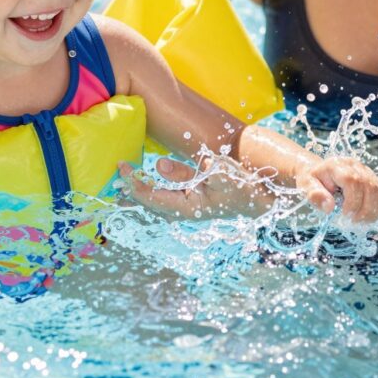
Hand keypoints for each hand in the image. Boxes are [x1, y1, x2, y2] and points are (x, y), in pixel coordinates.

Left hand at [119, 158, 269, 218]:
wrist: (259, 200)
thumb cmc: (241, 188)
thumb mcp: (217, 174)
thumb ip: (186, 171)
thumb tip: (158, 165)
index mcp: (186, 208)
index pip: (150, 197)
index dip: (133, 183)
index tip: (122, 166)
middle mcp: (182, 212)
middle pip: (148, 202)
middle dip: (130, 187)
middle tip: (118, 167)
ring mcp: (185, 208)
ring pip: (153, 201)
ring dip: (137, 190)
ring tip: (122, 178)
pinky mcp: (189, 202)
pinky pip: (163, 197)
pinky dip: (150, 189)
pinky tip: (142, 181)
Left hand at [299, 156, 377, 223]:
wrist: (319, 172)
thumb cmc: (313, 180)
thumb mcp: (306, 185)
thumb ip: (314, 195)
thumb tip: (329, 207)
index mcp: (337, 165)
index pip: (352, 181)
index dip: (352, 202)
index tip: (344, 215)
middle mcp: (355, 165)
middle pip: (369, 187)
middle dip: (363, 210)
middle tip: (352, 222)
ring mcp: (366, 171)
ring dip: (373, 211)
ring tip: (361, 222)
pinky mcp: (373, 179)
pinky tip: (368, 218)